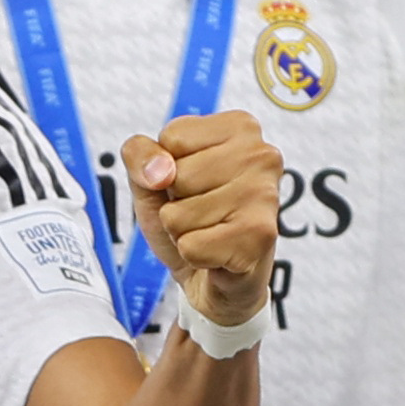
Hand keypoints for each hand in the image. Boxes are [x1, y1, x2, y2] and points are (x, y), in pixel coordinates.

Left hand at [131, 113, 285, 328]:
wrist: (212, 278)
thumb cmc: (189, 218)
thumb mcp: (151, 178)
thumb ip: (139, 155)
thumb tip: (161, 172)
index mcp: (241, 127)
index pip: (172, 137)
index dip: (167, 168)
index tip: (194, 183)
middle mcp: (262, 155)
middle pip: (176, 176)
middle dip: (175, 203)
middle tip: (202, 213)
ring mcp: (264, 196)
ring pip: (179, 215)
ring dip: (183, 232)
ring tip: (209, 232)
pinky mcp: (260, 237)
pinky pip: (191, 246)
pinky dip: (194, 255)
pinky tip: (218, 253)